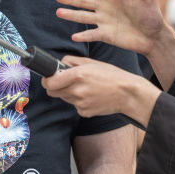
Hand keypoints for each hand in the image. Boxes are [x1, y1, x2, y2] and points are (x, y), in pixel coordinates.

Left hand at [42, 56, 158, 125]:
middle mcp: (77, 91)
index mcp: (78, 75)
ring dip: (68, 92)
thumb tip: (60, 62)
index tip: (48, 77)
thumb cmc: (112, 76)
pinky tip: (91, 96)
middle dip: (55, 86)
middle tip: (64, 81)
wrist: (127, 94)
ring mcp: (80, 103)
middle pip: (52, 92)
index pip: (50, 82)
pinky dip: (78, 101)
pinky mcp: (84, 112)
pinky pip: (75, 105)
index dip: (46, 79)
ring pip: (64, 98)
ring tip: (84, 87)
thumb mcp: (92, 62)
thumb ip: (72, 61)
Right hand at [56, 0, 170, 56]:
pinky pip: (91, 34)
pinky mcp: (106, 34)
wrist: (154, 37)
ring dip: (71, 15)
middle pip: (84, 1)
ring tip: (58, 12)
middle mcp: (106, 7)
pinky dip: (83, 35)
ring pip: (84, 16)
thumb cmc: (153, 15)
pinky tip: (73, 36)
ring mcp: (104, 21)